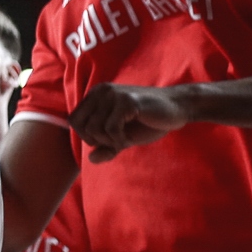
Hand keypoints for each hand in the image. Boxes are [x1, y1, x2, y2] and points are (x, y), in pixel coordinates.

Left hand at [68, 83, 191, 162]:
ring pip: (94, 128)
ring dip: (109, 141)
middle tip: (116, 140)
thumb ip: (107, 147)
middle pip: (80, 126)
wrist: (178, 108)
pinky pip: (111, 129)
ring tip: (125, 138)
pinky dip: (119, 140)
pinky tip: (130, 139)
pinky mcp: (126, 101)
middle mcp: (101, 91)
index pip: (74, 120)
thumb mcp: (124, 137)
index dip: (86, 136)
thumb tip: (91, 159)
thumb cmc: (149, 121)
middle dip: (97, 140)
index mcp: (96, 95)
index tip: (106, 140)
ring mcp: (113, 94)